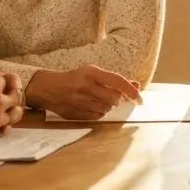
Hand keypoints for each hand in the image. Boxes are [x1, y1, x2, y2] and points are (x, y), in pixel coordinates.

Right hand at [0, 58, 22, 142]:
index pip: (6, 81)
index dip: (0, 81)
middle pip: (15, 96)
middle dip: (10, 93)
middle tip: (6, 93)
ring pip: (15, 113)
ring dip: (13, 109)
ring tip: (8, 108)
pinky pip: (6, 127)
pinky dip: (5, 123)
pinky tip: (0, 121)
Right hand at [25, 65, 142, 119]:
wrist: (49, 88)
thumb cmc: (75, 78)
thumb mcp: (93, 73)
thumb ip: (115, 80)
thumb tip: (137, 85)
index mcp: (91, 72)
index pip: (118, 81)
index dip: (131, 90)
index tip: (140, 98)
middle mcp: (86, 86)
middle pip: (114, 99)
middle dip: (117, 100)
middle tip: (112, 97)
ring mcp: (80, 101)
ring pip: (107, 109)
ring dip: (107, 106)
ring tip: (98, 99)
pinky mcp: (76, 113)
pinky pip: (97, 116)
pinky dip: (99, 113)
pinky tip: (91, 106)